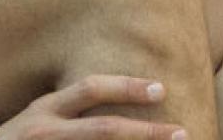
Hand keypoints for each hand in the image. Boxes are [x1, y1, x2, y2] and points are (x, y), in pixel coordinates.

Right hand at [0, 76, 186, 139]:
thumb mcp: (39, 117)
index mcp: (45, 109)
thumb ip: (71, 108)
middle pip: (104, 129)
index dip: (127, 87)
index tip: (161, 90)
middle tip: (183, 134)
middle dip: (146, 133)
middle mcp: (45, 131)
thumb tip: (118, 103)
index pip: (90, 88)